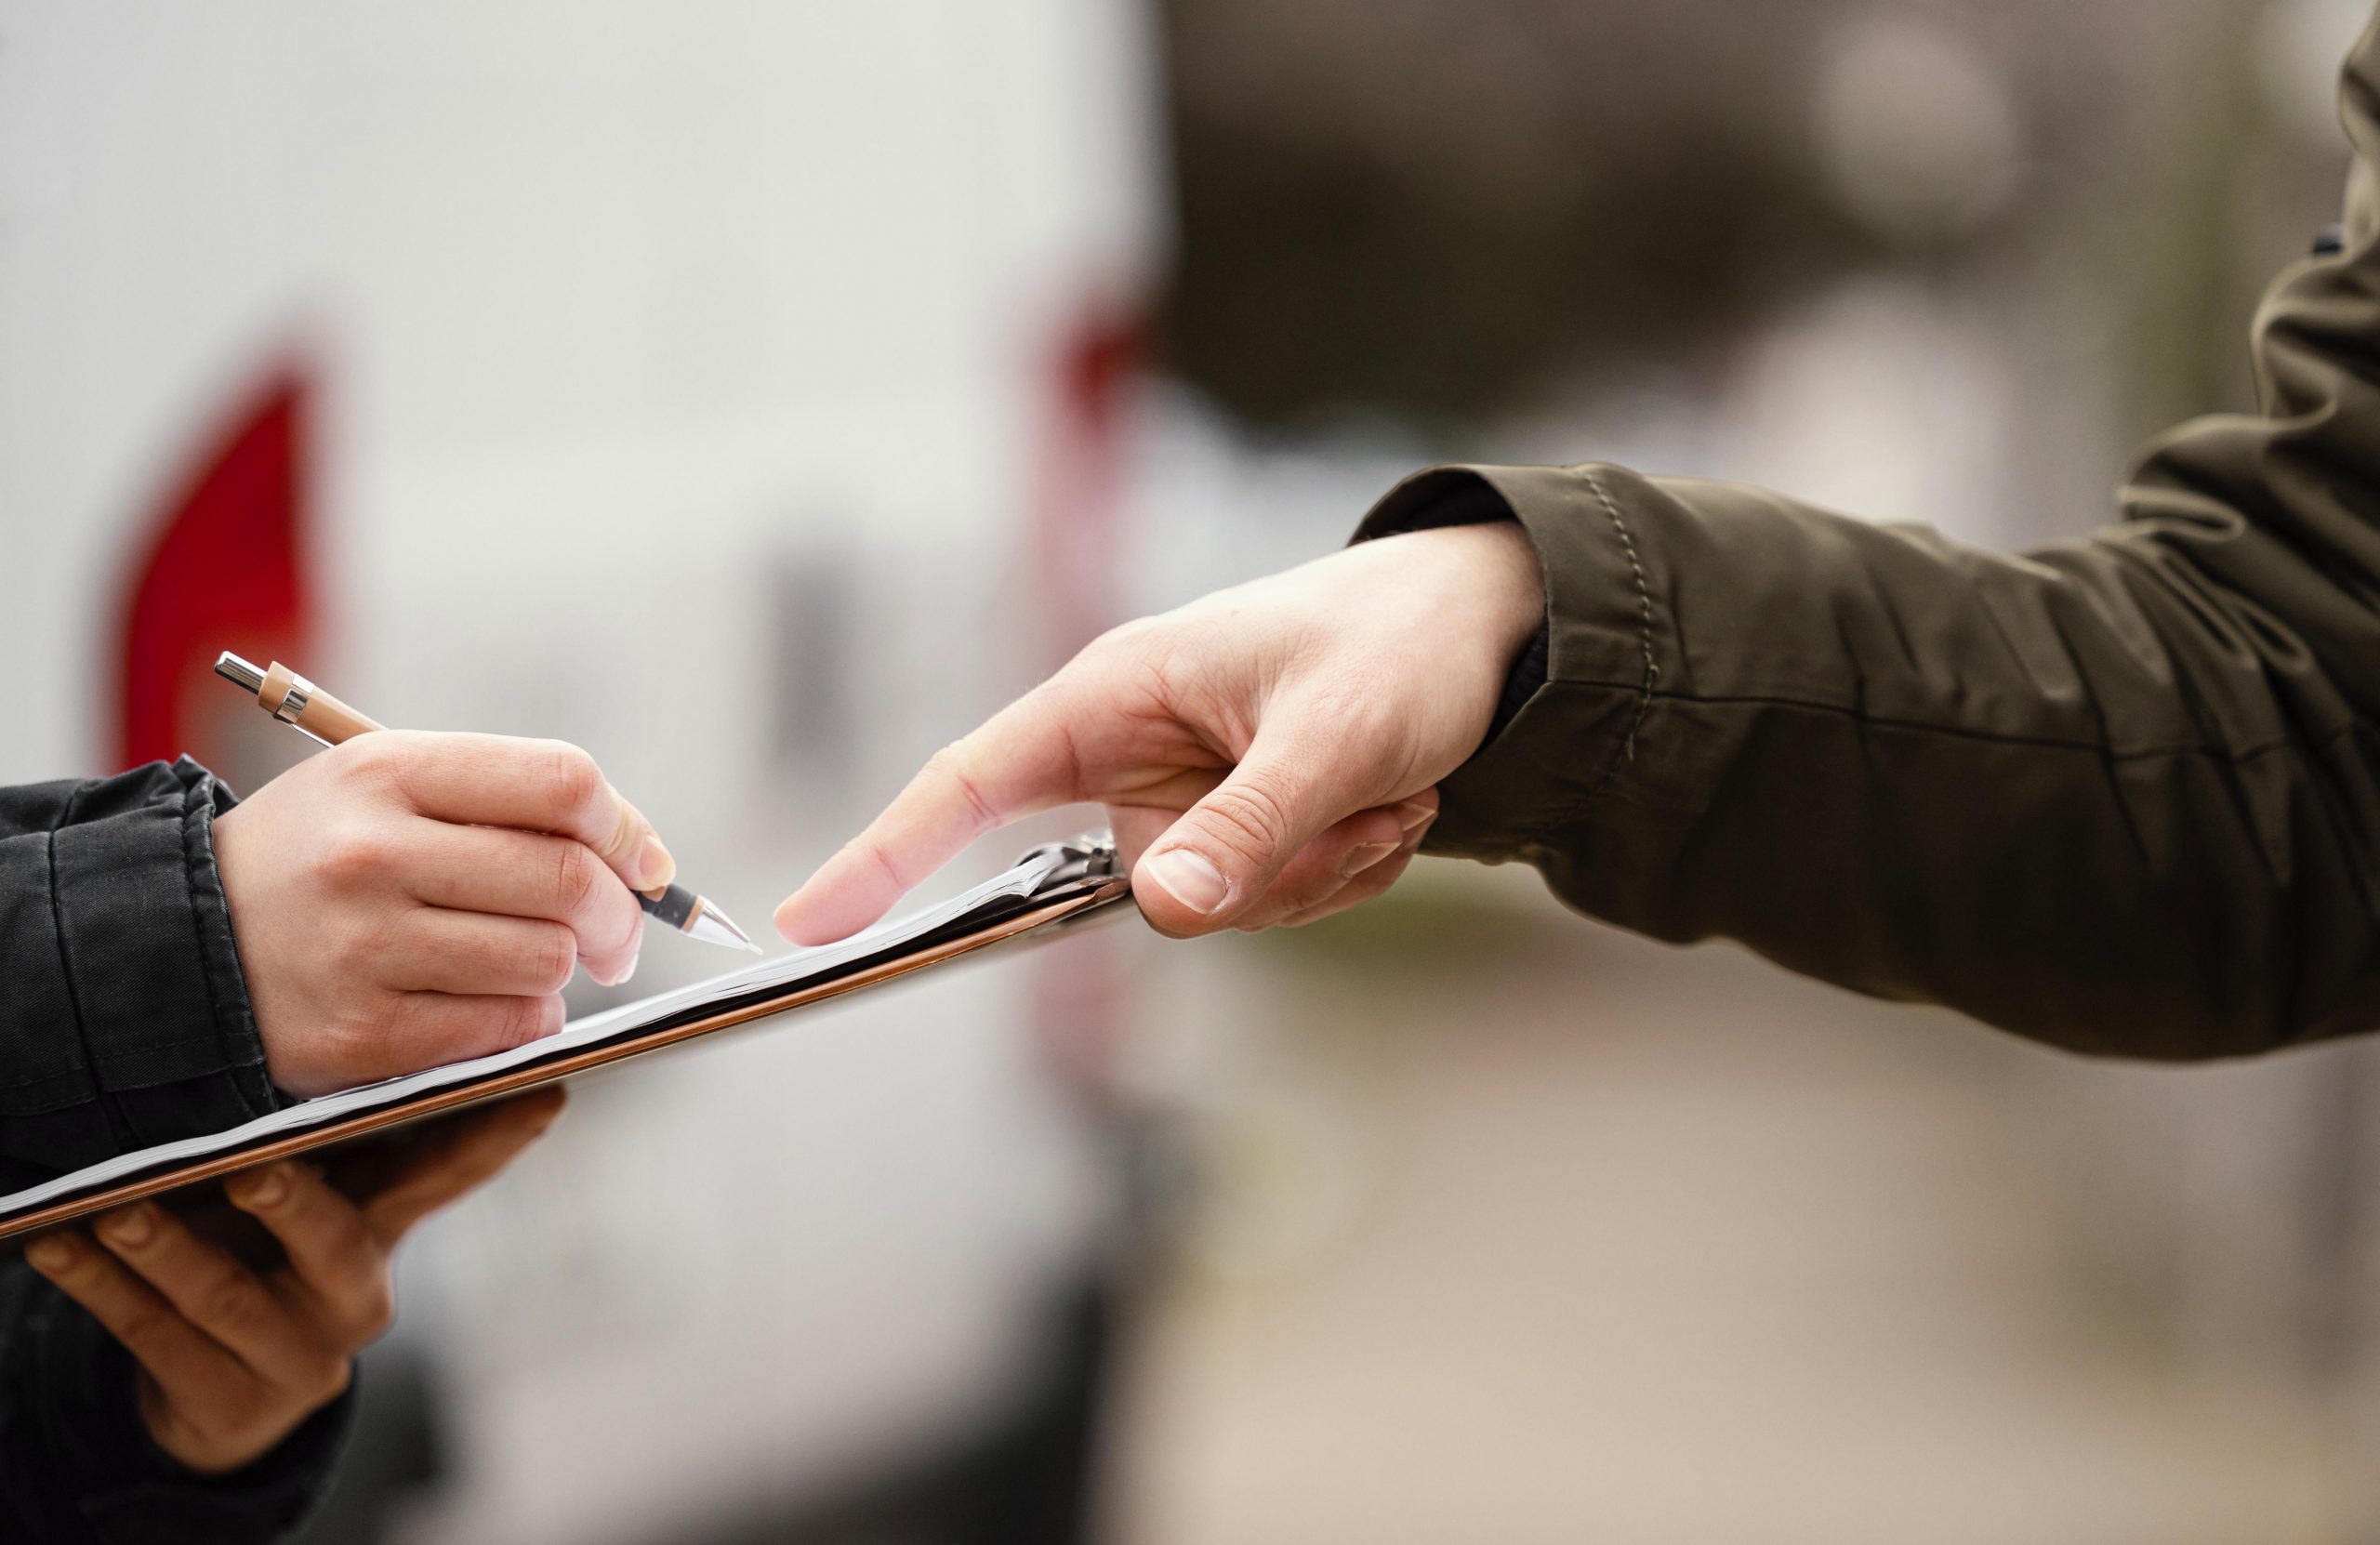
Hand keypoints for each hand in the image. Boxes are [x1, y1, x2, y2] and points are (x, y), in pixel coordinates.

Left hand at [22, 1089, 562, 1475]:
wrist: (215, 1393)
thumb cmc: (258, 1252)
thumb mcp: (304, 1196)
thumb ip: (316, 1137)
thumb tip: (305, 1034)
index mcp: (385, 1228)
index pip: (450, 1173)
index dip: (496, 1135)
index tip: (545, 1089)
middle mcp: (357, 1294)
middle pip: (334, 1242)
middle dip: (293, 1204)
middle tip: (255, 1171)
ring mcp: (299, 1356)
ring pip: (228, 1298)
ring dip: (165, 1249)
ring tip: (116, 1211)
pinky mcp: (232, 1404)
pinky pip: (157, 1340)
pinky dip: (100, 1290)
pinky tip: (61, 1246)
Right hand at [216, 733, 673, 1096]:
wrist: (175, 947)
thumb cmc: (316, 860)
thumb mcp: (384, 790)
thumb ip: (506, 803)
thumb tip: (644, 858)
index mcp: (388, 771)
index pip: (563, 783)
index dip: (628, 829)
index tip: (646, 865)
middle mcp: (373, 853)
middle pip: (569, 880)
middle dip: (621, 918)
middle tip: (619, 938)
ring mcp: (364, 947)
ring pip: (546, 960)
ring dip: (564, 971)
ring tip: (532, 964)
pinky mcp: (361, 1035)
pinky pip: (502, 1030)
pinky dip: (525, 1022)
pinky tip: (495, 1005)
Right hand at [776, 522, 1542, 939]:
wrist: (1483, 627)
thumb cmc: (1397, 644)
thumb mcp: (1335, 735)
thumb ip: (1249, 825)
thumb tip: (1161, 910)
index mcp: (1117, 692)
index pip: (970, 780)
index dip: (885, 851)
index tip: (808, 919)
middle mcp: (1136, 750)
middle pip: (1131, 887)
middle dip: (1259, 872)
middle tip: (1358, 809)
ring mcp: (1186, 797)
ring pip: (1216, 907)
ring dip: (1319, 869)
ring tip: (1385, 790)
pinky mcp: (1234, 829)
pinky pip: (1270, 905)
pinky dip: (1345, 872)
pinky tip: (1391, 804)